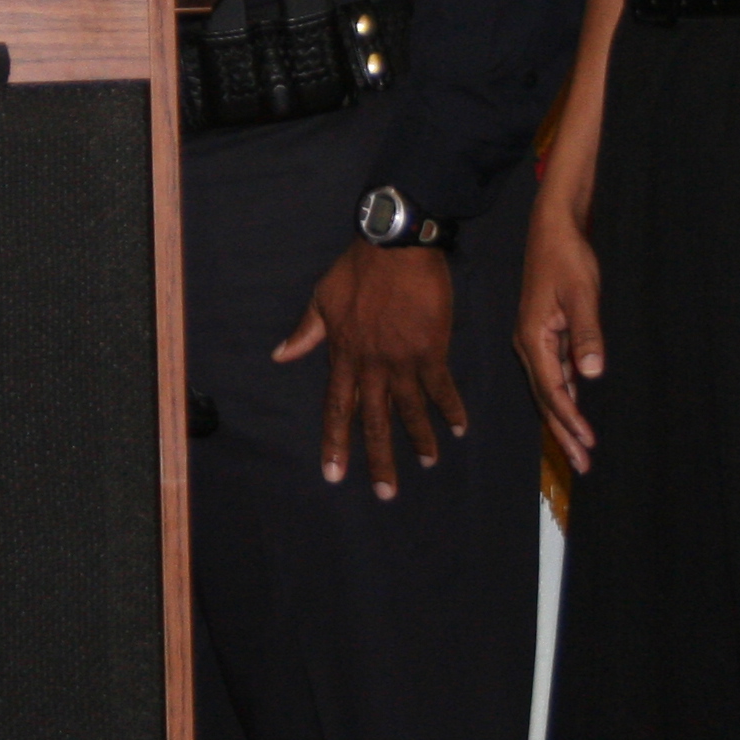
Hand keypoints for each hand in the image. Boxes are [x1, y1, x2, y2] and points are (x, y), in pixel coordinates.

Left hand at [273, 242, 464, 500]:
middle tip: (385, 493)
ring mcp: (402, 360)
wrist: (395, 246)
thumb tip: (280, 355)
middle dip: (379, 458)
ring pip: (410, 410)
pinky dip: (450, 409)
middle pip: (374, 420)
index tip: (333, 474)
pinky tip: (459, 427)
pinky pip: (441, 387)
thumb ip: (306, 332)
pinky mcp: (431, 349)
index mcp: (344, 354)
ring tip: (428, 463)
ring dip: (420, 439)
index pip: (337, 407)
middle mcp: (372, 364)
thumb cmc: (357, 268)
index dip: (336, 442)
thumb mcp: (322, 298)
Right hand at [515, 199, 605, 472]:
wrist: (553, 228)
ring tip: (579, 448)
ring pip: (549, 389)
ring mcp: (535, 340)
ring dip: (564, 418)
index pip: (553, 390)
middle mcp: (528, 344)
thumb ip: (587, 333)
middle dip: (563, 432)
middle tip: (582, 464)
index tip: (587, 443)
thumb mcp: (582, 295)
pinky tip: (574, 411)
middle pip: (546, 398)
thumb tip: (590, 374)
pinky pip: (553, 374)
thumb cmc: (567, 258)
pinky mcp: (544, 333)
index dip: (570, 419)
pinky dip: (565, 396)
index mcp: (533, 338)